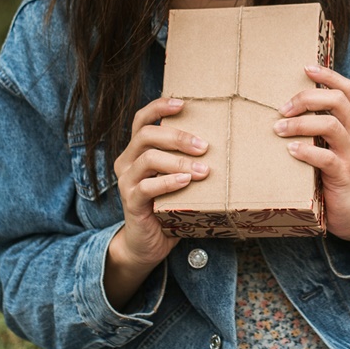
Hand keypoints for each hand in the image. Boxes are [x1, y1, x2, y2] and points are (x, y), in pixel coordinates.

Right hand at [105, 97, 210, 303]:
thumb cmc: (167, 207)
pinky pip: (147, 187)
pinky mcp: (130, 202)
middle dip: (177, 137)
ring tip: (203, 169)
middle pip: (146, 135)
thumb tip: (223, 143)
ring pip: (147, 158)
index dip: (159, 107)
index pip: (141, 120)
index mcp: (136, 152)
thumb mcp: (176, 179)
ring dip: (179, 161)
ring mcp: (126, 182)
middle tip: (204, 146)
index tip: (183, 103)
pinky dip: (169, 182)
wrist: (147, 244)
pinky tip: (186, 182)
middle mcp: (127, 162)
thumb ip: (185, 161)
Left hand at [272, 65, 349, 245]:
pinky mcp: (344, 175)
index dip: (328, 75)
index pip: (347, 90)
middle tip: (282, 109)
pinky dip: (306, 151)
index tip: (305, 68)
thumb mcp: (325, 146)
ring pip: (332, 125)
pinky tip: (290, 151)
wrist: (349, 213)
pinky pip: (327, 157)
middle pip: (338, 101)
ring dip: (301, 124)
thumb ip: (313, 129)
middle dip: (307, 98)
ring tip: (279, 129)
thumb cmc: (330, 174)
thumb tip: (280, 110)